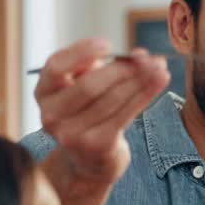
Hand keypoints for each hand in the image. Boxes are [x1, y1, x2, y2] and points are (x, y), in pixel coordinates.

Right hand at [34, 39, 169, 193]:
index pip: (56, 67)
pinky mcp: (97, 146)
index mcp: (43, 93)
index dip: (81, 52)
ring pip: (112, 99)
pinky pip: (125, 114)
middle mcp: (51, 115)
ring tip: (160, 67)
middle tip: (146, 58)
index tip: (108, 44)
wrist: (88, 160)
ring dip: (140, 81)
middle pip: (89, 85)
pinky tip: (160, 82)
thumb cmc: (88, 112)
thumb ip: (100, 66)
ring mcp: (72, 134)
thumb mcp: (83, 86)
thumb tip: (139, 56)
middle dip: (121, 69)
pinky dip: (145, 95)